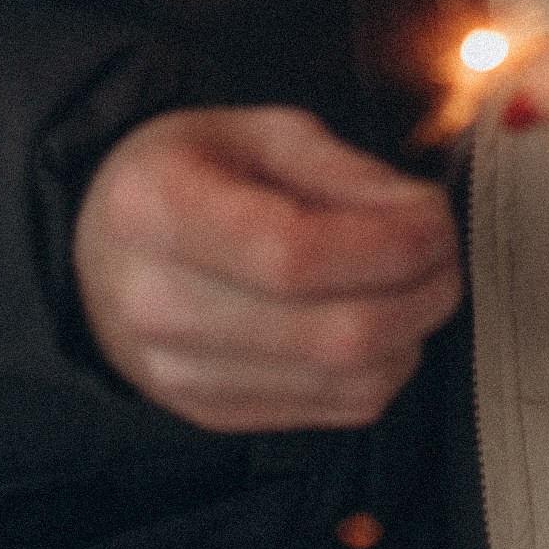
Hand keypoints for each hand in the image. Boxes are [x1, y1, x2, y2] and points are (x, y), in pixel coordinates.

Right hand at [74, 106, 461, 431]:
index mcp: (156, 209)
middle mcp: (160, 305)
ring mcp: (181, 376)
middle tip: (447, 251)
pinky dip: (384, 370)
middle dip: (422, 292)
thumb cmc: (185, 175)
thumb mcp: (256, 132)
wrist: (101, 249)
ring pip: (345, 384)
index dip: (389, 242)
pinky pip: (333, 412)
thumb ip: (342, 169)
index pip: (293, 252)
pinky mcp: (212, 416)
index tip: (437, 218)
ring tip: (422, 283)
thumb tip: (423, 215)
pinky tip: (386, 323)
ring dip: (414, 334)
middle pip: (332, 333)